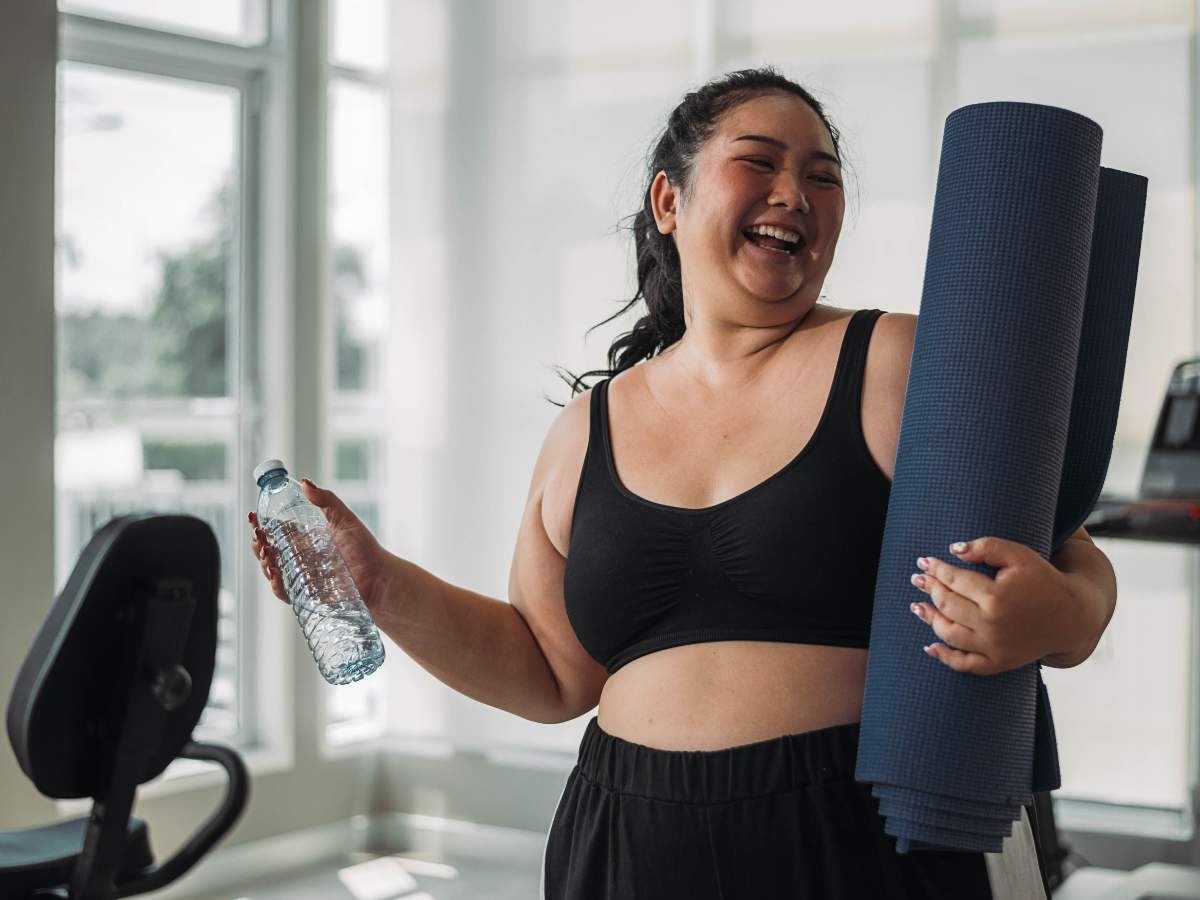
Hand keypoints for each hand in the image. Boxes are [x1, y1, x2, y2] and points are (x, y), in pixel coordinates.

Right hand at [248, 478, 394, 617]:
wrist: (380, 578)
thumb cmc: (366, 549)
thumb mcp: (345, 520)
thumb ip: (327, 501)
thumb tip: (304, 482)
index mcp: (307, 540)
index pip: (277, 531)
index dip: (262, 524)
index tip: (253, 516)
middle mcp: (301, 559)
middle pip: (269, 551)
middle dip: (258, 543)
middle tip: (258, 535)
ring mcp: (302, 577)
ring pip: (272, 570)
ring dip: (263, 561)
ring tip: (265, 551)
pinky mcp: (306, 595)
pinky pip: (285, 592)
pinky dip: (275, 584)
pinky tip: (274, 574)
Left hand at [908, 536, 1077, 675]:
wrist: (1072, 616)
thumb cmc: (1044, 580)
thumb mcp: (1020, 555)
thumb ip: (986, 547)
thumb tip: (953, 550)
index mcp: (996, 596)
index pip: (954, 579)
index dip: (936, 569)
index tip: (924, 561)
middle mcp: (992, 624)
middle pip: (947, 604)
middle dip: (929, 589)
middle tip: (918, 579)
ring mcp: (994, 646)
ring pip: (949, 633)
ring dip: (929, 618)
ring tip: (917, 606)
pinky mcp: (999, 662)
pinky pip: (964, 664)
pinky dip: (944, 657)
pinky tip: (930, 647)